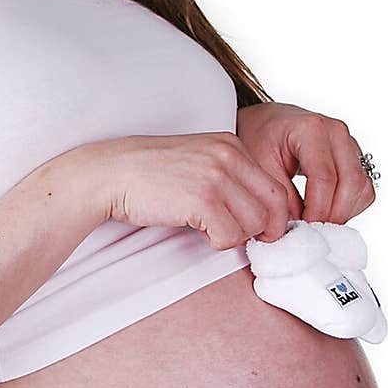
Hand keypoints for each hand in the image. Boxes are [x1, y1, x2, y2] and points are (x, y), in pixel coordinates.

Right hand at [96, 131, 290, 248]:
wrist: (111, 174)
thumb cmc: (151, 174)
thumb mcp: (199, 163)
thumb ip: (231, 180)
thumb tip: (262, 217)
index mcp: (232, 145)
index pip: (277, 188)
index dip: (271, 216)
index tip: (253, 229)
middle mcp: (229, 156)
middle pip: (274, 207)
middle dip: (260, 230)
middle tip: (233, 234)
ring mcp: (217, 177)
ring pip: (255, 225)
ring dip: (234, 236)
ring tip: (208, 227)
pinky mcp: (202, 199)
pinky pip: (230, 237)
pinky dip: (216, 242)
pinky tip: (196, 229)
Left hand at [234, 102, 376, 225]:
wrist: (268, 122)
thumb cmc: (262, 137)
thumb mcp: (260, 166)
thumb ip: (281, 197)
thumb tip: (298, 228)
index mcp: (311, 129)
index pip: (325, 178)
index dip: (317, 210)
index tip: (304, 227)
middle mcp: (336, 132)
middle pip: (351, 183)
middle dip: (334, 214)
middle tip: (313, 230)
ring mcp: (349, 143)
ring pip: (362, 187)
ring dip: (344, 212)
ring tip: (318, 221)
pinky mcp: (355, 156)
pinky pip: (363, 188)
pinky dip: (350, 205)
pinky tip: (327, 210)